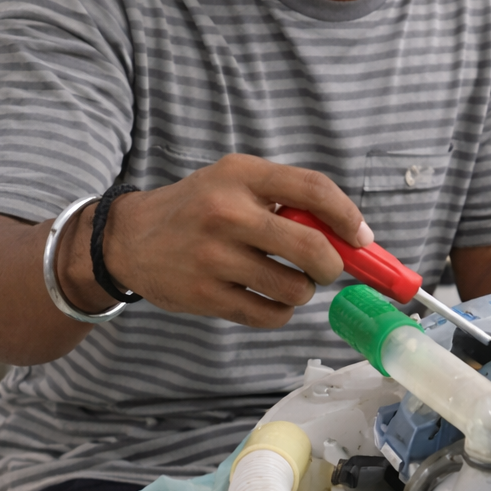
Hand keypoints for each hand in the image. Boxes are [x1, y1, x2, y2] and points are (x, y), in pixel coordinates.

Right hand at [62, 154, 372, 328]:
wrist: (129, 239)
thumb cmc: (197, 208)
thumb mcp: (236, 181)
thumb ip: (286, 197)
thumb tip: (345, 232)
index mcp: (242, 175)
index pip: (314, 189)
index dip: (347, 216)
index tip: (361, 237)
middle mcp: (228, 213)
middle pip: (311, 247)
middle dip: (332, 264)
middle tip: (328, 267)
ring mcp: (214, 258)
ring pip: (294, 288)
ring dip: (302, 290)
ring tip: (287, 280)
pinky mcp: (204, 296)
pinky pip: (268, 315)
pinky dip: (280, 312)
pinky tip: (269, 298)